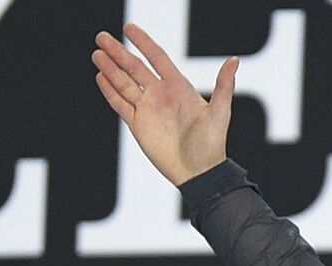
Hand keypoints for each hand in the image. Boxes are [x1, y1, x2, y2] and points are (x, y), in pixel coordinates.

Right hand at [92, 23, 237, 186]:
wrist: (198, 172)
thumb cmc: (212, 143)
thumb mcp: (220, 112)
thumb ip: (224, 85)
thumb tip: (234, 60)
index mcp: (178, 87)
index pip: (157, 58)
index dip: (143, 42)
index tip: (128, 28)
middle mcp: (161, 95)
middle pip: (135, 68)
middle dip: (118, 52)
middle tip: (101, 37)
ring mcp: (148, 109)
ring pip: (124, 84)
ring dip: (110, 69)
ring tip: (96, 54)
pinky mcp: (138, 125)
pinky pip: (121, 104)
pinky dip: (110, 91)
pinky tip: (100, 77)